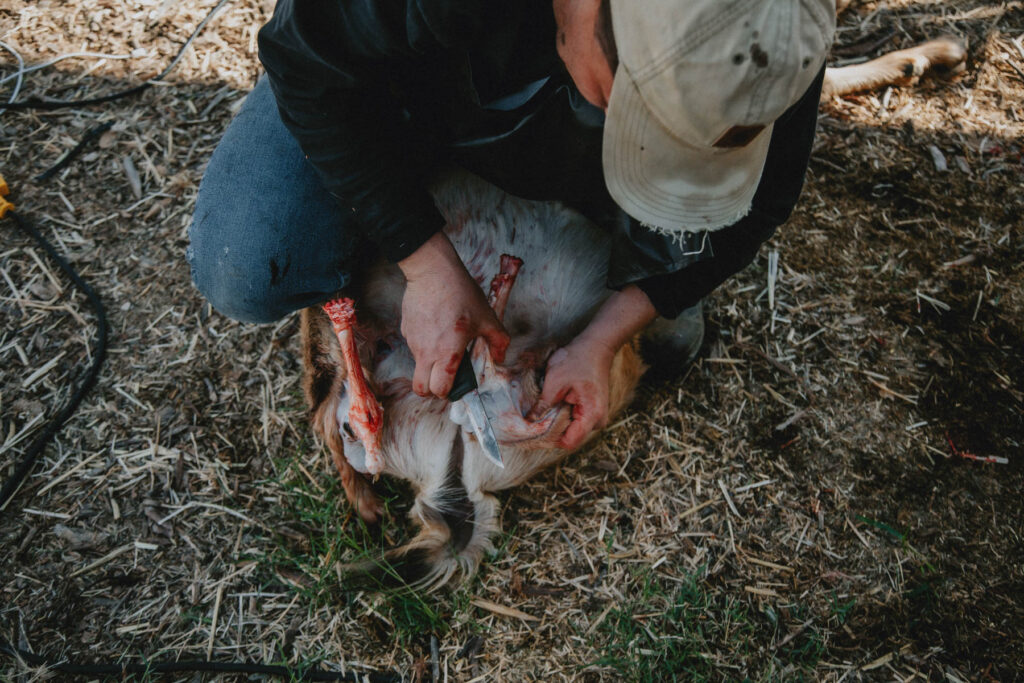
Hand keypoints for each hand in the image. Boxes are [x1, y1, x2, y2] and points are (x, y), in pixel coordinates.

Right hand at [398, 232, 508, 397]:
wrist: (433, 271)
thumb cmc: (460, 293)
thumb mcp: (487, 317)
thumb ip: (498, 341)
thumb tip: (500, 357)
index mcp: (447, 353)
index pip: (440, 389)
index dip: (448, 391)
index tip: (456, 383)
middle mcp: (426, 352)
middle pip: (420, 388)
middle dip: (432, 389)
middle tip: (445, 376)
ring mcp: (412, 341)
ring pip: (418, 365)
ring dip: (430, 363)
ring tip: (445, 341)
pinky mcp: (405, 329)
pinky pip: (414, 345)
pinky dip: (424, 343)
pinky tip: (436, 326)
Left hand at [528, 336, 614, 449]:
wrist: (595, 347)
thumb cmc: (577, 360)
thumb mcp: (555, 381)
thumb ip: (542, 405)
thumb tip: (528, 421)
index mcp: (592, 416)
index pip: (568, 442)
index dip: (549, 438)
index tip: (534, 429)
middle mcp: (597, 421)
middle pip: (569, 438)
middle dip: (551, 429)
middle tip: (534, 417)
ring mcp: (596, 417)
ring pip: (570, 430)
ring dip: (556, 421)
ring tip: (545, 407)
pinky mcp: (591, 412)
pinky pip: (574, 421)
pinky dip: (562, 415)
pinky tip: (554, 404)